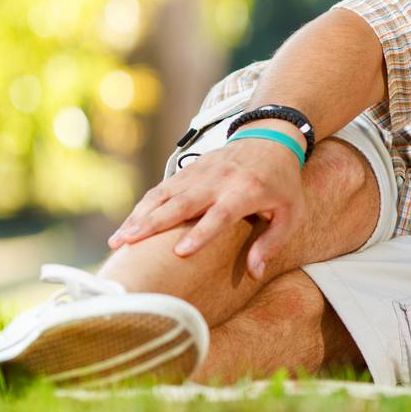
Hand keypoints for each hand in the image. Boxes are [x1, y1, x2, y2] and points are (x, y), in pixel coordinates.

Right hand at [107, 134, 305, 279]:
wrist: (269, 139)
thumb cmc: (282, 182)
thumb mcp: (291, 212)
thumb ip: (273, 242)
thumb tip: (255, 272)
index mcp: (246, 191)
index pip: (220, 215)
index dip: (201, 233)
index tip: (180, 252)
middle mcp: (218, 181)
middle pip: (182, 203)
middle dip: (154, 224)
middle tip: (129, 244)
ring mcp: (200, 173)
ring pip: (164, 195)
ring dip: (139, 217)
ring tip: (119, 240)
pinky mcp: (188, 170)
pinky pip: (161, 190)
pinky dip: (142, 207)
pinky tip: (127, 225)